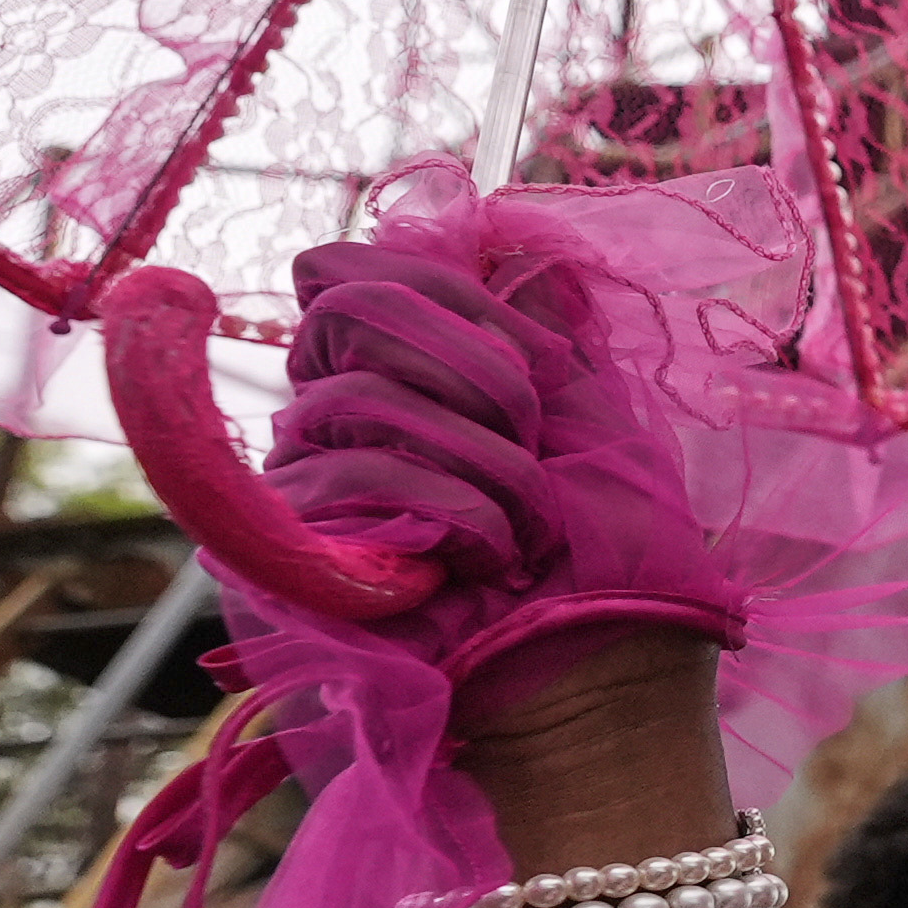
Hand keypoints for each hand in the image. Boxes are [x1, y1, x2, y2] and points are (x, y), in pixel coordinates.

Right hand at [264, 227, 735, 720]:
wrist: (611, 691)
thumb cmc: (619, 563)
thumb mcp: (599, 407)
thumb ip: (536, 312)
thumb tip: (485, 216)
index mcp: (404, 379)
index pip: (347, 270)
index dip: (444, 295)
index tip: (528, 357)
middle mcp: (336, 425)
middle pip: (339, 314)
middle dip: (470, 369)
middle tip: (530, 440)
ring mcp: (305, 492)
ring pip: (350, 401)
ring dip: (477, 462)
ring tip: (520, 530)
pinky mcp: (288, 562)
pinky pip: (345, 478)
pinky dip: (446, 512)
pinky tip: (482, 563)